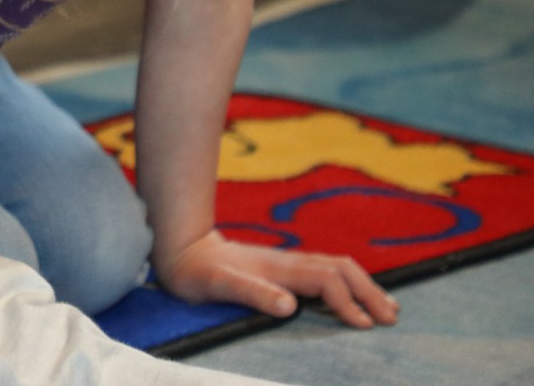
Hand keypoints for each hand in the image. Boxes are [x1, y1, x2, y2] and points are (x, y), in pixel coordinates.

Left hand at [155, 230, 398, 328]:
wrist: (181, 249)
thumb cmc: (197, 272)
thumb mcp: (218, 285)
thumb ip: (252, 292)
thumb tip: (289, 306)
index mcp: (279, 268)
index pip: (326, 281)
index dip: (347, 302)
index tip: (363, 326)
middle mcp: (289, 262)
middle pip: (341, 270)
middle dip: (369, 292)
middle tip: (392, 318)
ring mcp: (288, 263)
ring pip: (337, 268)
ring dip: (365, 286)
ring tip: (388, 308)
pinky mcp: (284, 268)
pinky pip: (327, 273)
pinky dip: (350, 284)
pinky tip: (356, 298)